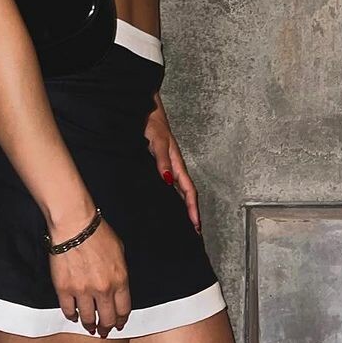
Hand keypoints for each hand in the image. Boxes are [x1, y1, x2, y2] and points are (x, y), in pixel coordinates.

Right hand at [47, 212, 130, 336]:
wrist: (75, 225)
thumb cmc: (98, 233)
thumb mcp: (120, 251)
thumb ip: (120, 272)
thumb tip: (117, 286)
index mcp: (120, 280)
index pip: (124, 310)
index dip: (122, 320)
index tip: (119, 324)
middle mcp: (103, 290)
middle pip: (107, 319)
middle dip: (107, 327)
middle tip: (104, 331)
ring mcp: (82, 291)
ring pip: (88, 318)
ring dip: (90, 325)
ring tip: (89, 327)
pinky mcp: (64, 289)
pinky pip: (68, 310)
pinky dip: (71, 316)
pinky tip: (74, 316)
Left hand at [144, 92, 201, 234]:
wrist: (145, 111)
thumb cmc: (153, 123)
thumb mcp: (157, 141)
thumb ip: (162, 160)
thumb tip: (168, 181)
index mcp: (177, 163)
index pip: (188, 190)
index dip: (192, 208)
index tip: (196, 225)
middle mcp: (174, 167)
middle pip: (186, 194)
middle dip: (191, 212)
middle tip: (193, 231)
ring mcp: (167, 166)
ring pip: (178, 190)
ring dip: (182, 206)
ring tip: (182, 223)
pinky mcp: (158, 164)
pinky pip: (168, 184)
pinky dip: (171, 196)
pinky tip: (165, 202)